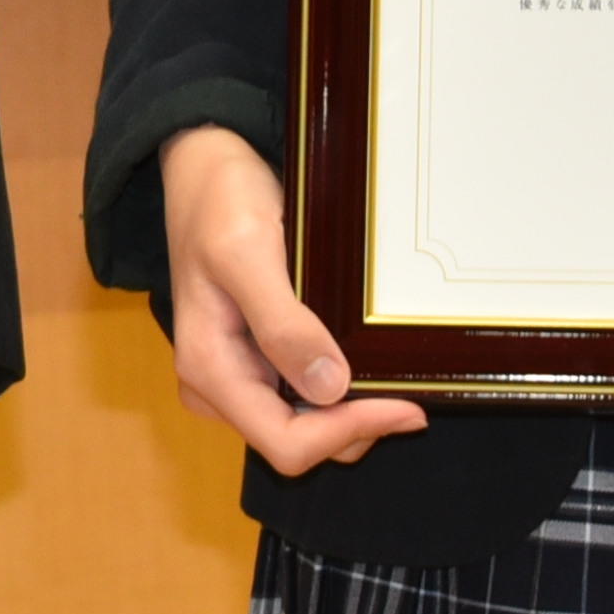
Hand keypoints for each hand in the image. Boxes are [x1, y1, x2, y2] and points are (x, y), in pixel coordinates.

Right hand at [159, 127, 430, 477]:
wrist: (202, 170)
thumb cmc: (218, 201)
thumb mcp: (247, 252)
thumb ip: (282, 323)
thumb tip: (329, 388)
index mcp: (209, 370)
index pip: (286, 443)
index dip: (349, 432)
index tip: (405, 406)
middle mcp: (219, 386)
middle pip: (300, 444)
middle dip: (356, 425)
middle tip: (411, 388)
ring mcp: (237, 376)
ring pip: (307, 426)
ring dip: (353, 410)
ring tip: (394, 373)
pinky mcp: (255, 360)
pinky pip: (304, 397)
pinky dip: (342, 390)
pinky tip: (366, 359)